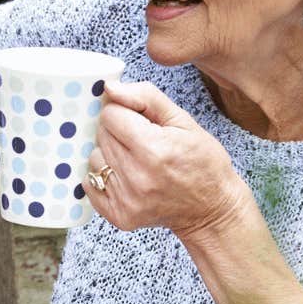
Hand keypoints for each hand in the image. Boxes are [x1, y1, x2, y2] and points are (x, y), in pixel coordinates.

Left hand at [83, 80, 250, 237]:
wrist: (212, 208)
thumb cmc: (202, 161)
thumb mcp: (183, 120)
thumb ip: (145, 97)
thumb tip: (109, 88)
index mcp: (153, 148)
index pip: (110, 114)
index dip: (124, 112)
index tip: (141, 121)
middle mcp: (137, 175)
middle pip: (101, 134)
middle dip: (118, 132)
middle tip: (142, 141)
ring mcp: (126, 199)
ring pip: (95, 158)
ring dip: (110, 155)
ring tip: (136, 161)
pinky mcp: (119, 216)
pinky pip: (90, 185)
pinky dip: (104, 177)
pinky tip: (127, 178)